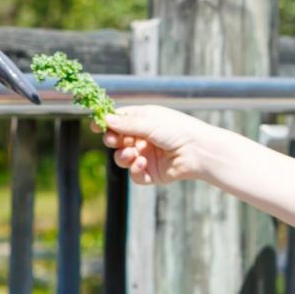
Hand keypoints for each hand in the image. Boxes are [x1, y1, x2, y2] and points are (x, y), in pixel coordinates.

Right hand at [97, 106, 215, 184]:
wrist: (199, 151)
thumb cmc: (178, 130)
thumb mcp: (150, 123)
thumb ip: (127, 124)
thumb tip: (105, 119)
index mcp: (144, 121)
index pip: (120, 121)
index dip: (107, 123)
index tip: (95, 126)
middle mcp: (144, 138)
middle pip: (118, 140)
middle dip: (112, 140)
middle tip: (112, 140)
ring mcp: (147, 156)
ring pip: (123, 158)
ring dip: (123, 156)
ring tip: (131, 154)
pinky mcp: (152, 173)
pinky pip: (135, 174)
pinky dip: (135, 170)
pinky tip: (141, 164)